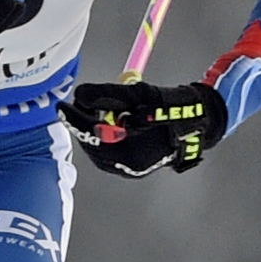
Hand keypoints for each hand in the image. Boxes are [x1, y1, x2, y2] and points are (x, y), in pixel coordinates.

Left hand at [60, 80, 227, 177]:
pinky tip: (109, 118)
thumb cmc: (174, 106)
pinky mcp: (130, 163)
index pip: (93, 137)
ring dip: (93, 127)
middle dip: (83, 123)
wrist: (200, 122)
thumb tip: (79, 94)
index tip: (60, 105)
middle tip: (76, 104)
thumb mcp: (141, 95)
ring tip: (98, 108)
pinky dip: (103, 133)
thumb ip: (109, 94)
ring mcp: (129, 167)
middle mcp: (128, 166)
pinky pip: (107, 149)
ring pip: (97, 148)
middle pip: (91, 145)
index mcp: (132, 154)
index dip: (75, 120)